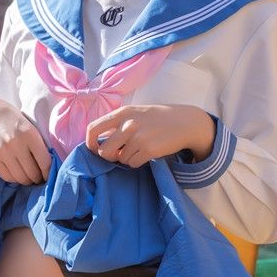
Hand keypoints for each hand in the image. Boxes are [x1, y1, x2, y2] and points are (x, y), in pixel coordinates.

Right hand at [0, 98, 52, 183]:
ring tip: (28, 177)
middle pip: (32, 173)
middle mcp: (15, 144)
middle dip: (38, 178)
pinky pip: (7, 177)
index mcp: (29, 134)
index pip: (45, 162)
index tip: (48, 175)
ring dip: (26, 180)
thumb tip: (48, 169)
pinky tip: (16, 173)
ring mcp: (2, 151)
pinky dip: (14, 178)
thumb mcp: (31, 127)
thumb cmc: (15, 122)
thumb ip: (39, 145)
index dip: (48, 173)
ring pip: (20, 178)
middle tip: (38, 177)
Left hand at [86, 104, 214, 168]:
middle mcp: (128, 124)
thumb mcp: (135, 112)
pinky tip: (148, 153)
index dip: (90, 143)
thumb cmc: (158, 118)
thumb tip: (99, 143)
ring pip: (120, 159)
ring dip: (128, 158)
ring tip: (140, 148)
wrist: (185, 122)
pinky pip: (133, 164)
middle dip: (110, 156)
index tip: (95, 149)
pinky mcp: (149, 150)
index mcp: (122, 113)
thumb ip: (118, 123)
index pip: (93, 129)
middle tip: (120, 153)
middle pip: (104, 151)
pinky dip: (138, 162)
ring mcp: (138, 137)